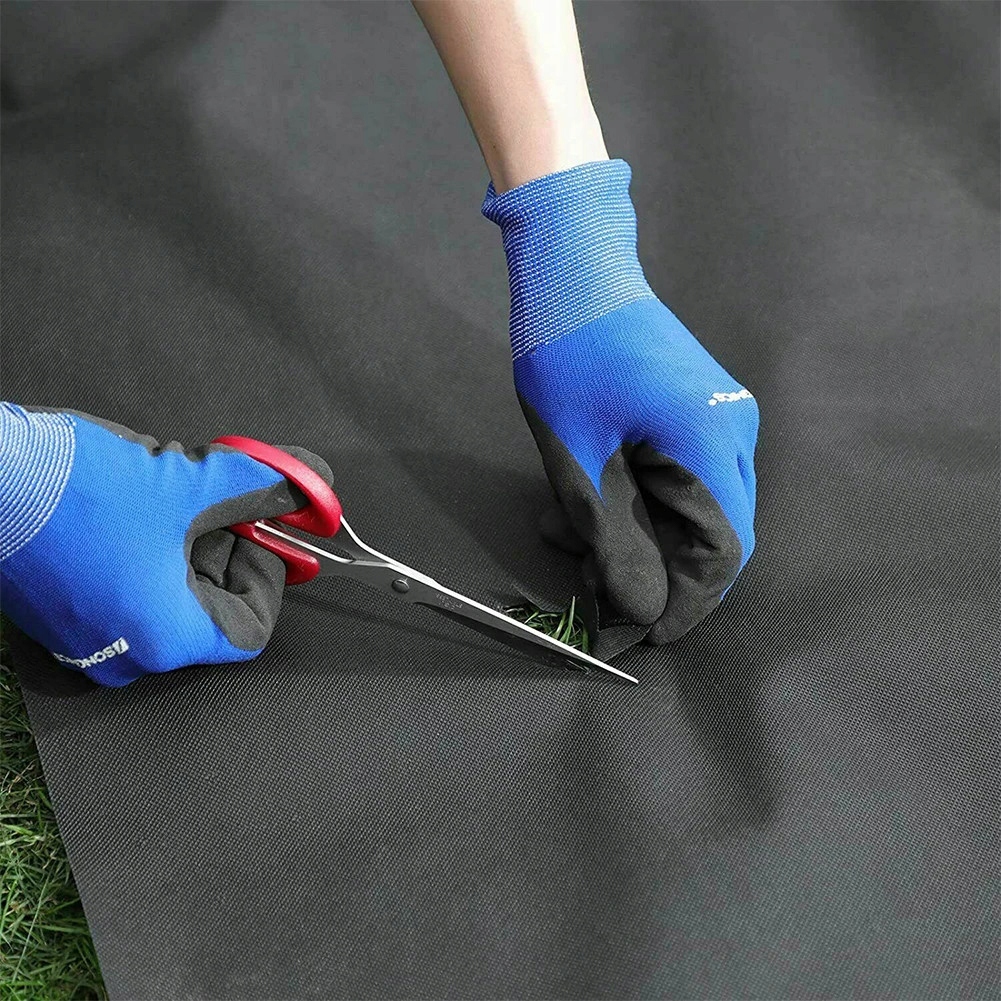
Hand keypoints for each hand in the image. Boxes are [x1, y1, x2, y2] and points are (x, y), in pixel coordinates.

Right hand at [0, 404, 331, 684]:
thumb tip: (313, 485)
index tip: (258, 530)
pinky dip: (149, 558)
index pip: (250, 628)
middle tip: (219, 502)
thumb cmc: (81, 487)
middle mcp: (127, 658)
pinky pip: (127, 598)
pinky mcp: (61, 621)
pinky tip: (136, 514)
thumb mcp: (190, 482)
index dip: (265, 574)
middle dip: (226, 551)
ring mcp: (87, 644)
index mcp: (166, 639)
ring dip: (189, 548)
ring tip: (172, 499)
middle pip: (210, 611)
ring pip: (170, 600)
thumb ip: (262, 486)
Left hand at [483, 160, 757, 642]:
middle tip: (587, 590)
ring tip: (565, 536)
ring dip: (630, 540)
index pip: (720, 554)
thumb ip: (613, 541)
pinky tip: (580, 505)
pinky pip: (675, 480)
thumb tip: (641, 613)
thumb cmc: (570, 353)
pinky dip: (631, 506)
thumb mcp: (577, 458)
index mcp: (712, 443)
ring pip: (687, 513)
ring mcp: (718, 419)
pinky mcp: (695, 413)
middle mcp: (731, 433)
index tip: (632, 640)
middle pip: (710, 537)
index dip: (680, 606)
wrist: (574, 267)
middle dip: (648, 575)